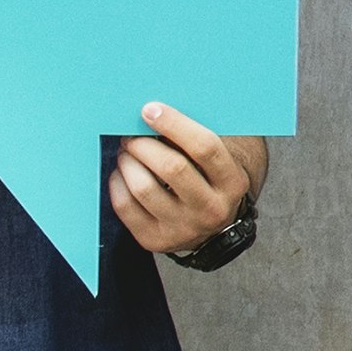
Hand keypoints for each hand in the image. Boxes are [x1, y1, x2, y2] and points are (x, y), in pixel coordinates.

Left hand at [110, 104, 266, 255]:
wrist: (211, 226)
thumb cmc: (208, 179)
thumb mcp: (219, 161)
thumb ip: (195, 138)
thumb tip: (155, 111)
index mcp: (233, 183)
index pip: (205, 147)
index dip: (174, 124)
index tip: (150, 110)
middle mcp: (211, 209)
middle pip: (172, 168)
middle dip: (144, 144)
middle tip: (131, 135)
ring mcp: (183, 228)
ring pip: (144, 188)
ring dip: (128, 162)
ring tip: (126, 153)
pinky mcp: (156, 240)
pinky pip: (125, 207)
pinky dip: (117, 183)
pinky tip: (123, 173)